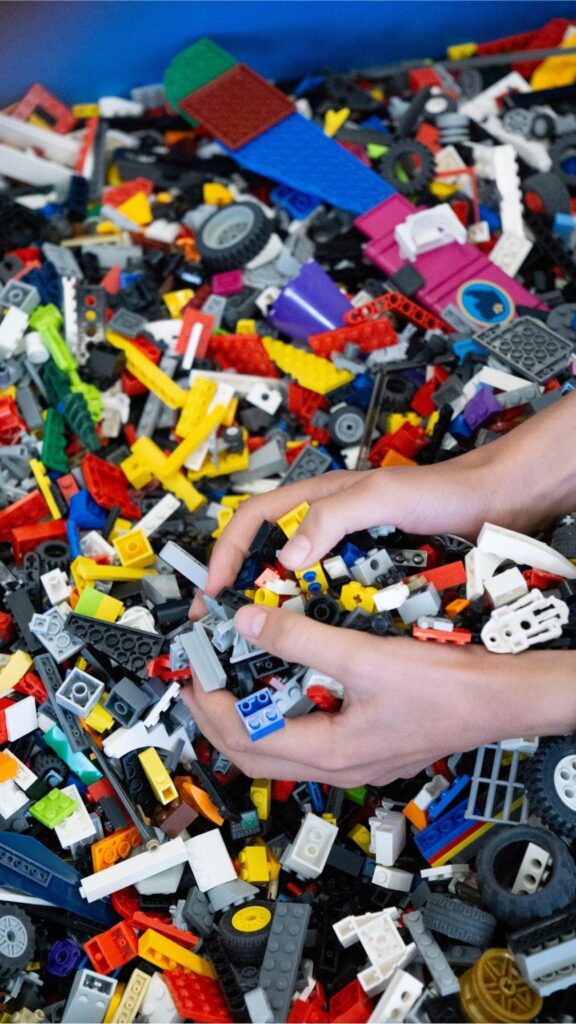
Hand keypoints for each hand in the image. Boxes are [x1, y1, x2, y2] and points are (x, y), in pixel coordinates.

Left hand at [182, 603, 575, 785]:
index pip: (244, 736)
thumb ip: (302, 639)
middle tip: (197, 686)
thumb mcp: (363, 656)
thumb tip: (251, 623)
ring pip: (279, 752)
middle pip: (253, 755)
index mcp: (329, 750)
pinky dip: (282, 718)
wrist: (499, 699)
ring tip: (231, 688)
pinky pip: (307, 741)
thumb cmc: (447, 688)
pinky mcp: (366, 748)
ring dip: (247, 721)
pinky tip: (286, 691)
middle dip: (215, 721)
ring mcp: (353, 761)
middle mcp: (337, 765)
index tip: (193, 674)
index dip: (208, 705)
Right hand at [191, 391, 575, 619]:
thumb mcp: (383, 496)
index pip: (253, 522)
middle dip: (240, 588)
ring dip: (276, 608)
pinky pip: (330, 599)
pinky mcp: (368, 576)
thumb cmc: (444, 492)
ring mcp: (346, 553)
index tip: (215, 590)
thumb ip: (335, 516)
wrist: (494, 508)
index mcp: (319, 500)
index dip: (227, 554)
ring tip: (262, 641)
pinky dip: (315, 618)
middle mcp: (326, 527)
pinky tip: (314, 641)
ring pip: (296, 583)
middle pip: (266, 556)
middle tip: (225, 625)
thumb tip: (290, 553)